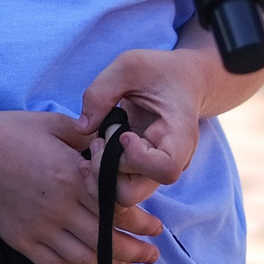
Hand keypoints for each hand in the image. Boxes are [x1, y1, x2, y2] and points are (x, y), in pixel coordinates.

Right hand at [0, 108, 162, 263]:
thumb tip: (114, 143)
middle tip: (151, 254)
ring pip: (85, 258)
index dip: (141, 222)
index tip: (156, 227)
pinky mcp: (22, 240)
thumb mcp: (55, 125)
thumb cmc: (12, 133)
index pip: (118, 208)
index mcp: (72, 176)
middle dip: (136, 251)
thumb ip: (88, 137)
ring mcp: (40, 227)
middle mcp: (60, 207)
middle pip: (107, 239)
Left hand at [78, 46, 215, 191]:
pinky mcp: (141, 172)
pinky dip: (100, 176)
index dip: (137, 157)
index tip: (124, 133)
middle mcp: (172, 161)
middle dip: (106, 170)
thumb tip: (82, 128)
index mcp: (180, 135)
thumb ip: (102, 91)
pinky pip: (118, 188)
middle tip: (98, 141)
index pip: (165, 169)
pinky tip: (94, 152)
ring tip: (95, 145)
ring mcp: (155, 170)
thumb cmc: (159, 72)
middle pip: (134, 192)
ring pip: (123, 197)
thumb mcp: (129, 66)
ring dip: (100, 175)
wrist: (181, 81)